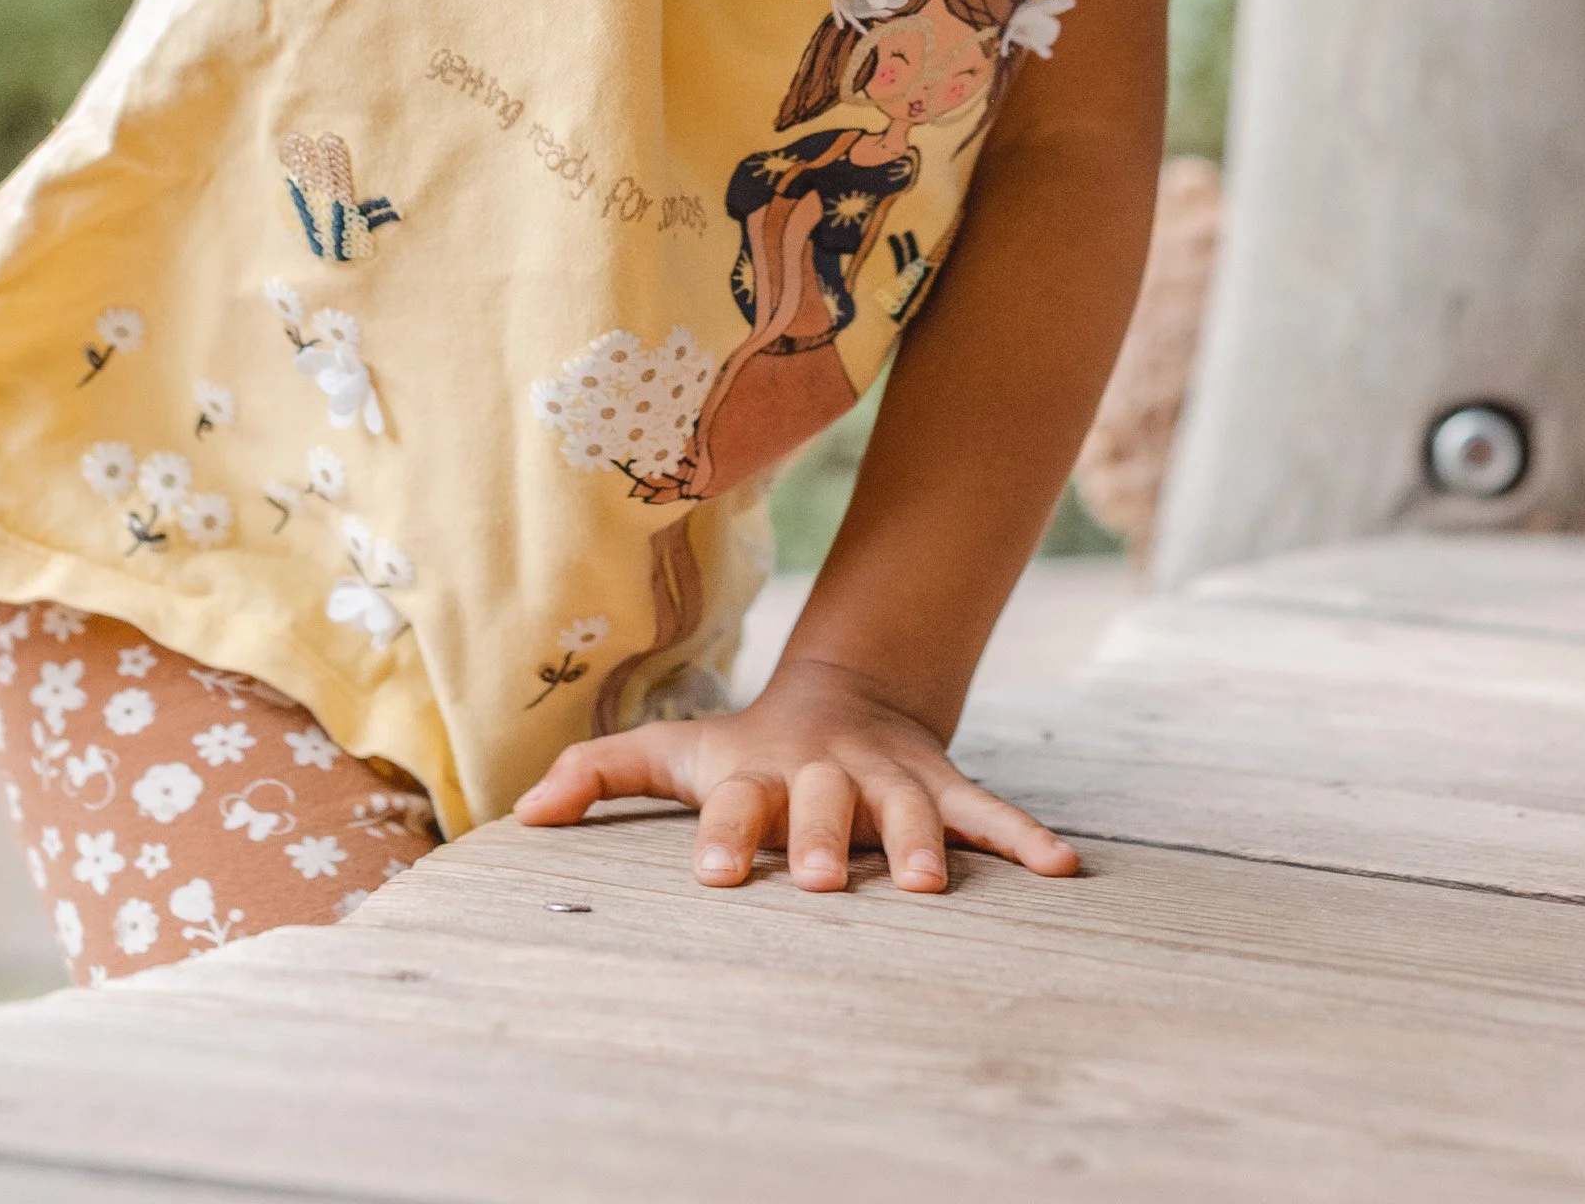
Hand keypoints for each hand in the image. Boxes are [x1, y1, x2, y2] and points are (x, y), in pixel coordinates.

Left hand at [511, 652, 1079, 895]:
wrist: (844, 695)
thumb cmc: (744, 752)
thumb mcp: (675, 753)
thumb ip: (599, 775)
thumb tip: (522, 814)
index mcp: (758, 774)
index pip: (734, 805)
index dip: (727, 837)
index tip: (717, 878)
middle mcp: (825, 775)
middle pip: (825, 804)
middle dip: (825, 839)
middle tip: (824, 882)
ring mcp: (889, 781)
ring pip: (910, 809)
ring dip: (918, 843)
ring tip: (926, 888)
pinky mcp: (942, 788)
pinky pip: (988, 813)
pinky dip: (1024, 838)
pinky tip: (1062, 871)